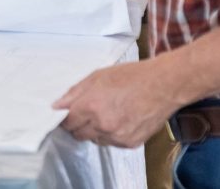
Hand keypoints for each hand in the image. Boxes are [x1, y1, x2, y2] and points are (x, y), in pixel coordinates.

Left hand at [53, 60, 180, 147]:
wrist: (163, 85)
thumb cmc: (130, 76)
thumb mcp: (96, 77)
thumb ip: (74, 93)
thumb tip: (57, 106)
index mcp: (91, 106)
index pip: (67, 123)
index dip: (65, 118)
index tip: (67, 114)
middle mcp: (102, 125)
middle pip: (78, 134)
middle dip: (78, 125)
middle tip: (86, 113)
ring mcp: (117, 137)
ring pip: (95, 140)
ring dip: (95, 131)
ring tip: (107, 113)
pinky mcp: (130, 143)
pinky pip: (112, 143)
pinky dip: (111, 135)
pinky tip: (120, 119)